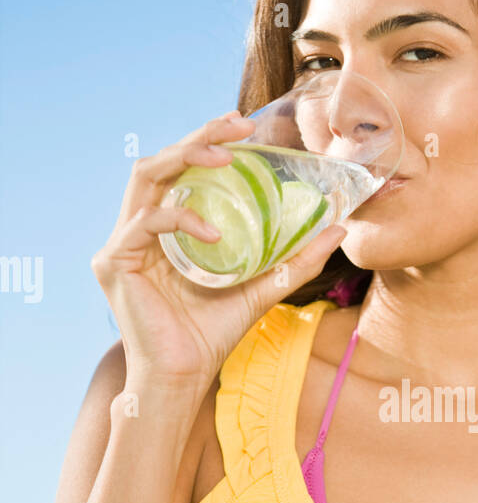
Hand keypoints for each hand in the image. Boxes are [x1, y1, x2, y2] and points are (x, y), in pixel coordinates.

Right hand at [91, 109, 346, 394]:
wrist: (185, 378)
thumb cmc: (214, 335)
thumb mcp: (264, 287)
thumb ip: (295, 258)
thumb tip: (338, 227)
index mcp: (168, 227)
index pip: (184, 169)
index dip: (210, 140)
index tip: (246, 126)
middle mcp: (141, 227)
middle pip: (163, 161)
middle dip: (200, 136)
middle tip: (239, 124)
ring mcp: (123, 242)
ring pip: (146, 176)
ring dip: (185, 157)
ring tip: (225, 159)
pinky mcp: (113, 261)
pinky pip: (147, 222)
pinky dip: (183, 219)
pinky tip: (214, 234)